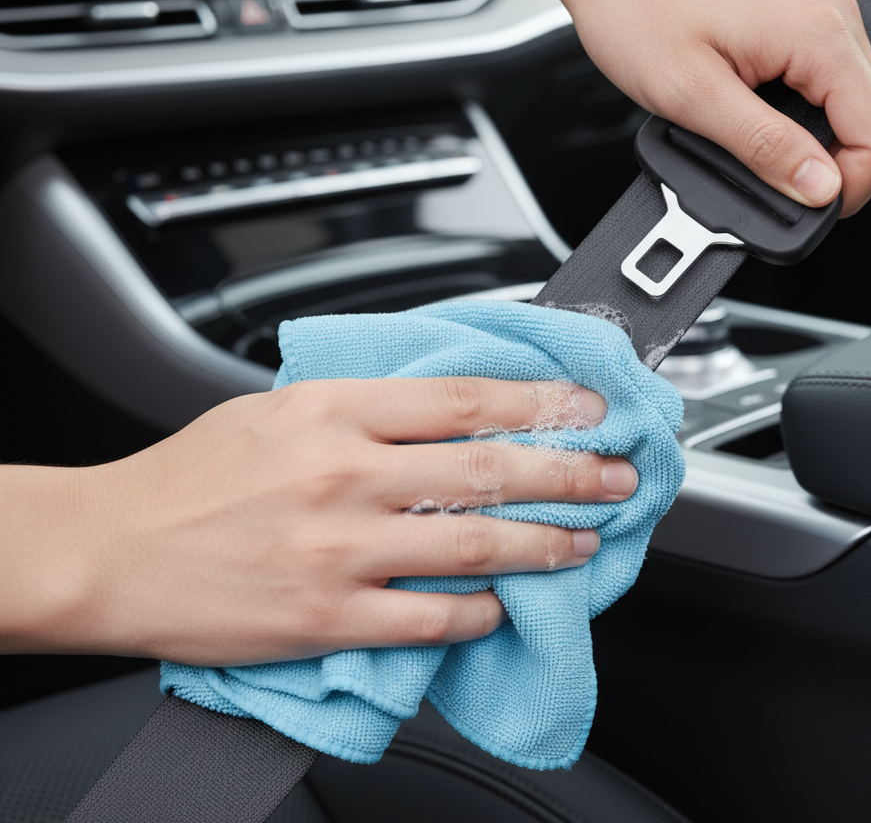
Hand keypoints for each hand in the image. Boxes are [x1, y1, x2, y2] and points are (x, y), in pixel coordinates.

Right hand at [0, 378, 634, 665]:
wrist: (107, 550)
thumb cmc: (188, 476)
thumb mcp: (279, 407)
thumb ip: (362, 408)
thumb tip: (446, 412)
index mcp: (334, 411)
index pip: (466, 399)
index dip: (541, 401)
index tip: (587, 408)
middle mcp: (346, 475)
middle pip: (489, 468)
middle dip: (569, 473)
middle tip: (617, 477)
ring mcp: (341, 550)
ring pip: (475, 544)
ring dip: (545, 543)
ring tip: (585, 542)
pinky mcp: (326, 618)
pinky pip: (430, 617)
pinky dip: (479, 611)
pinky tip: (504, 604)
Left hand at [530, 0, 870, 216]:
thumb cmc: (635, 7)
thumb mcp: (693, 97)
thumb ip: (765, 148)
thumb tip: (822, 189)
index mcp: (819, 32)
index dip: (846, 189)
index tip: (796, 205)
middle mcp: (833, 14)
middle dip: (830, 169)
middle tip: (766, 182)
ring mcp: (819, 12)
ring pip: (852, 107)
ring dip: (810, 142)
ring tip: (748, 147)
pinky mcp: (798, 18)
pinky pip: (824, 84)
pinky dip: (797, 116)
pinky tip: (751, 118)